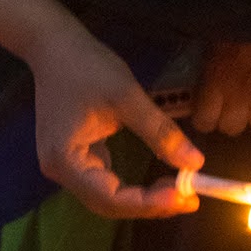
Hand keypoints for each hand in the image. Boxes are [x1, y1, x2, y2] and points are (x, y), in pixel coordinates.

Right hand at [30, 23, 202, 217]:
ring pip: (107, 196)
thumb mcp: (127, 96)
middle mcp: (60, 170)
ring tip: (179, 192)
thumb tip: (195, 163)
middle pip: (107, 203)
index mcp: (65, 159)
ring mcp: (66, 164)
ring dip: (142, 199)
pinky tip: (158, 182)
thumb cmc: (86, 67)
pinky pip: (104, 182)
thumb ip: (160, 131)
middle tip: (189, 198)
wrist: (54, 46)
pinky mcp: (75, 156)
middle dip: (148, 205)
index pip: (109, 197)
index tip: (184, 196)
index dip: (148, 203)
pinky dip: (132, 187)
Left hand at [191, 37, 250, 135]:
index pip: (204, 120)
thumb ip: (213, 56)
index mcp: (216, 79)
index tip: (211, 108)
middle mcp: (240, 96)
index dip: (208, 117)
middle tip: (240, 100)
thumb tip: (209, 63)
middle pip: (233, 128)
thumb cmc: (244, 9)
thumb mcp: (216, 31)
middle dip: (235, 117)